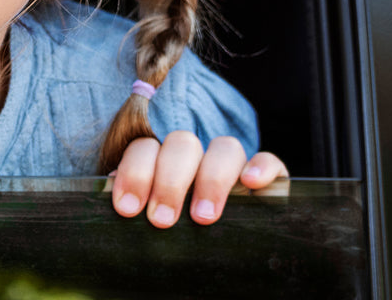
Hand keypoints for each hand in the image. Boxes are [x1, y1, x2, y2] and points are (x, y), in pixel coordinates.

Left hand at [108, 132, 287, 226]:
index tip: (127, 207)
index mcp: (161, 158)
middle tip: (161, 220)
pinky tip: (251, 183)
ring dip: (211, 180)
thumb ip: (140, 205)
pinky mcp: (268, 177)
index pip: (145, 148)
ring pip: (224, 148)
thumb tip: (122, 205)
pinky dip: (262, 167)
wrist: (218, 247)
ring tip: (202, 217)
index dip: (135, 173)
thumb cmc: (174, 229)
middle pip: (182, 144)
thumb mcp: (152, 217)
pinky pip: (270, 160)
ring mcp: (232, 163)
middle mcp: (196, 155)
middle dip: (169, 182)